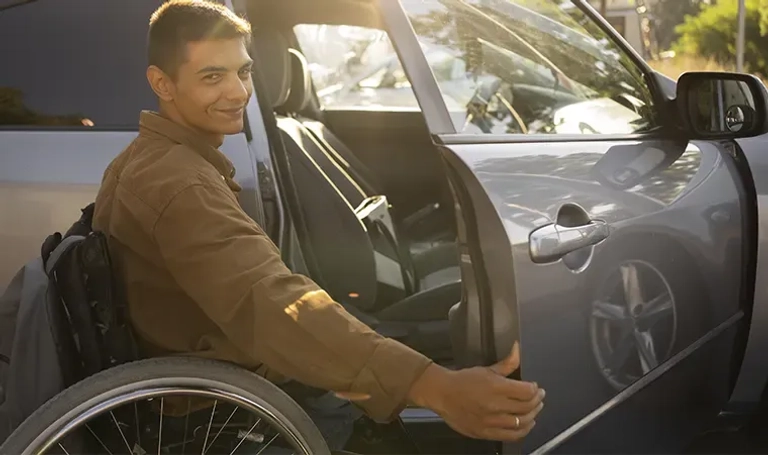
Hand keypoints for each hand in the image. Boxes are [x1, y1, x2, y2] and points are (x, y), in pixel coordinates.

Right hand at [407, 342, 544, 441]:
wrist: (442, 394)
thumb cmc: (463, 381)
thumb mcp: (486, 369)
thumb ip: (507, 363)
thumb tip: (517, 349)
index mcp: (496, 387)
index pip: (527, 391)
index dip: (535, 390)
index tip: (536, 388)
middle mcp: (495, 405)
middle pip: (527, 407)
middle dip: (537, 401)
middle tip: (539, 397)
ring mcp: (491, 421)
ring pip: (522, 423)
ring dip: (533, 416)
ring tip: (534, 410)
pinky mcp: (485, 433)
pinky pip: (511, 436)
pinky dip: (523, 431)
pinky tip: (526, 424)